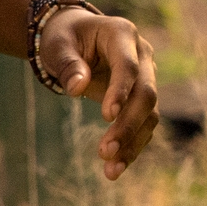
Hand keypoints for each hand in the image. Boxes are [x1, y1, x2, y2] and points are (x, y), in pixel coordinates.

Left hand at [39, 10, 161, 177]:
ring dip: (132, 142)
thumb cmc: (64, 38)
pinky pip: (144, 125)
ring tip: (111, 171)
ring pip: (150, 113)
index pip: (128, 66)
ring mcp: (146, 77)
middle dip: (128, 124)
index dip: (121, 90)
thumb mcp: (57, 46)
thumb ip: (67, 64)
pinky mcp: (141, 98)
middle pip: (146, 93)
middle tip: (104, 152)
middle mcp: (142, 55)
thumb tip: (77, 88)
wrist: (75, 38)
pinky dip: (132, 147)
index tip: (107, 117)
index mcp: (122, 34)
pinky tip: (114, 169)